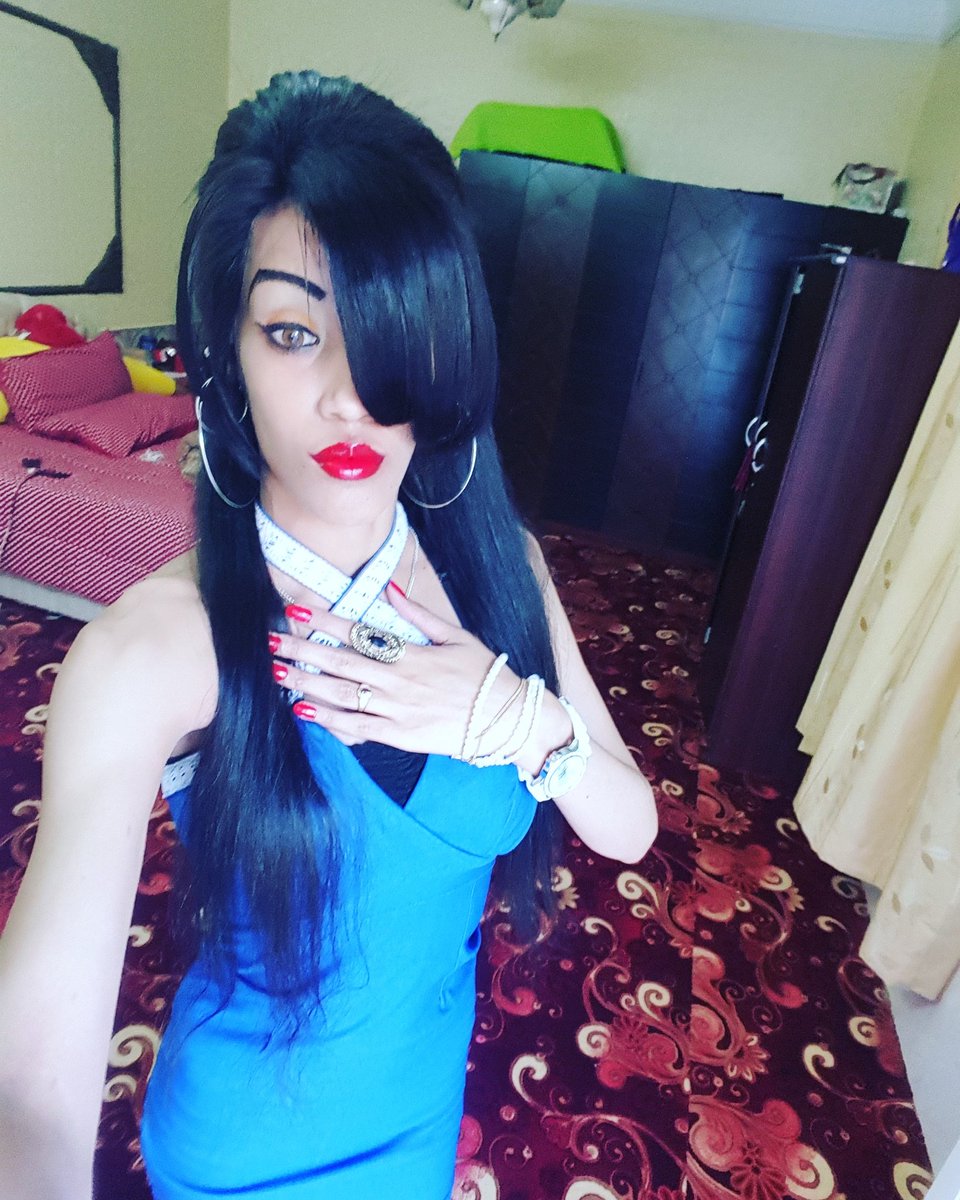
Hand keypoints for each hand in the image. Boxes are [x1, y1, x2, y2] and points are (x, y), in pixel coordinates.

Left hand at [268, 586, 518, 756]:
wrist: (507, 719)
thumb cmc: (484, 675)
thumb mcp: (457, 636)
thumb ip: (418, 615)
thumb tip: (390, 587)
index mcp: (411, 653)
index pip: (357, 632)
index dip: (322, 621)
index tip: (294, 610)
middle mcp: (398, 681)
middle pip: (339, 663)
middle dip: (302, 651)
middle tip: (270, 643)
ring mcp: (396, 711)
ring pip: (341, 696)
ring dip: (306, 684)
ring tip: (278, 674)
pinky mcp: (399, 736)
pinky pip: (356, 728)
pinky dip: (328, 720)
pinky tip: (304, 711)